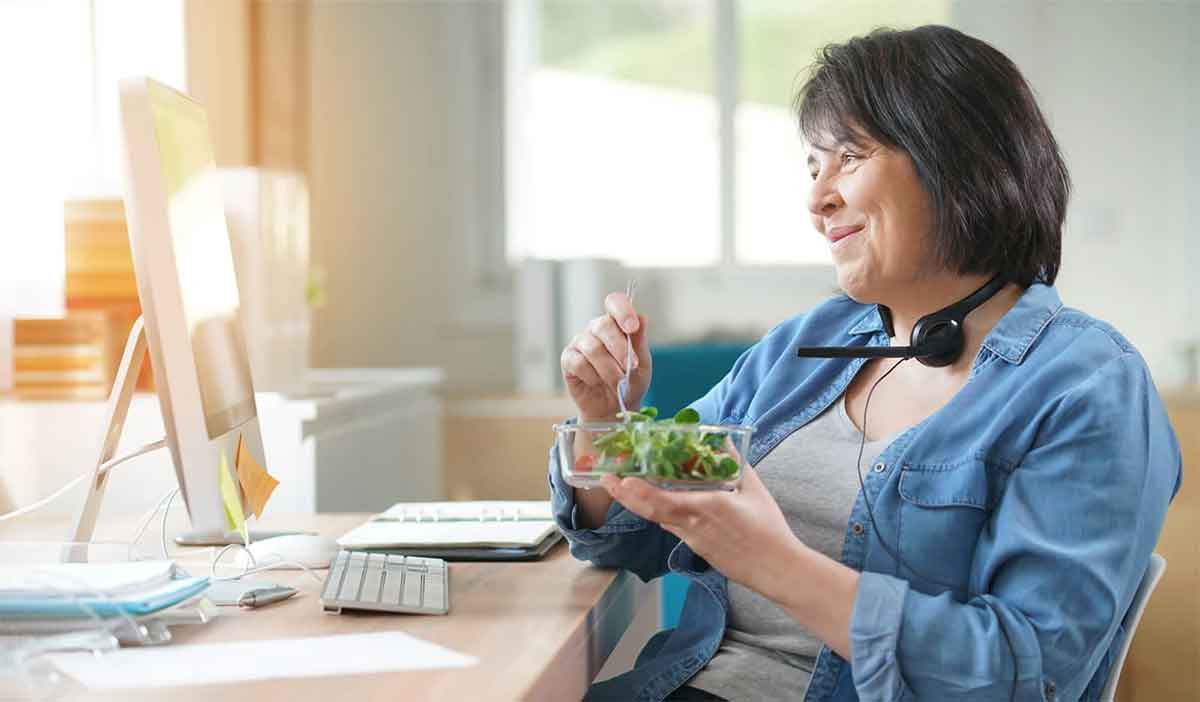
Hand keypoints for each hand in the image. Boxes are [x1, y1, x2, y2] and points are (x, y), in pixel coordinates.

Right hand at [560, 291, 651, 421]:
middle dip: (620, 348)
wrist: (614, 408)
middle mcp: (596, 329)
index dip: (623, 311)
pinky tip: (597, 382)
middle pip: (603, 325)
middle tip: (631, 366)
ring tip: (618, 382)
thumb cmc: (629, 383)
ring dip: (609, 368)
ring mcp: (580, 343)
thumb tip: (643, 317)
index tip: (632, 327)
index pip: (615, 303)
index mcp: (616, 323)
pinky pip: (578, 363)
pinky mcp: (568, 359)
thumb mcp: (642, 365)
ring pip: (592, 347)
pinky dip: (592, 376)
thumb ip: (640, 342)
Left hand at [598, 463, 799, 595]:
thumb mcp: (754, 489)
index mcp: (706, 508)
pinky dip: (658, 512)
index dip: (640, 491)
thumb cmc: (767, 529)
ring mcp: (692, 539)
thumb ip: (735, 462)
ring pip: (658, 519)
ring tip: (622, 486)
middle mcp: (692, 525)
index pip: (664, 501)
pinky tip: (652, 502)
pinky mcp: (696, 547)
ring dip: (638, 503)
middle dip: (625, 495)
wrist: (775, 569)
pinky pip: (671, 526)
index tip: (623, 479)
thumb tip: (721, 441)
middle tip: (607, 479)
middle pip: (650, 511)